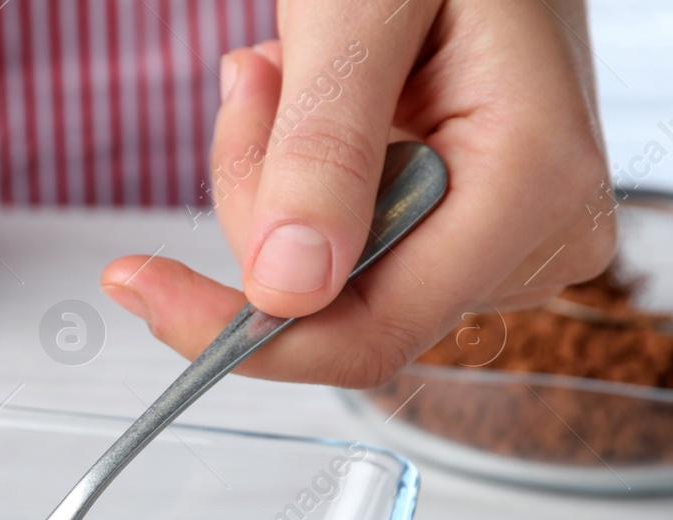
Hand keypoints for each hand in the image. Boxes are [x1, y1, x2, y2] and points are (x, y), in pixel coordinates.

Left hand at [100, 0, 615, 386]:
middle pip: (331, 303)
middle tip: (255, 83)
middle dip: (259, 202)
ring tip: (286, 69)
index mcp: (533, 187)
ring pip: (317, 273)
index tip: (139, 286)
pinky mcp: (458, 229)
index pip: (372, 335)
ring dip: (270, 174)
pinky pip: (335, 244)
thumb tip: (287, 289)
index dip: (244, 334)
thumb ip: (324, 148)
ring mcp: (498, 239)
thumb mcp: (363, 11)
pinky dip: (293, 174)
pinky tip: (311, 92)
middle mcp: (532, 236)